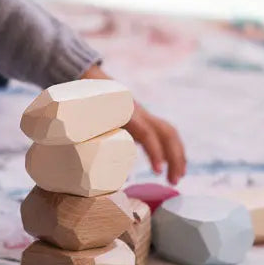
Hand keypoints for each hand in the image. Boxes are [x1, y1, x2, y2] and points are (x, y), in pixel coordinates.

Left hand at [82, 65, 186, 183]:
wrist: (93, 82)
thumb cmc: (88, 104)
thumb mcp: (86, 118)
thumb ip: (87, 137)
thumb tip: (90, 171)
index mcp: (125, 111)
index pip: (145, 131)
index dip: (154, 151)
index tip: (158, 170)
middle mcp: (140, 112)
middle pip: (166, 132)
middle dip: (174, 157)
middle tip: (173, 182)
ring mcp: (145, 115)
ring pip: (169, 133)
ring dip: (177, 156)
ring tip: (176, 179)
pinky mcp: (146, 120)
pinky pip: (164, 135)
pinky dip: (171, 152)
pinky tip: (174, 169)